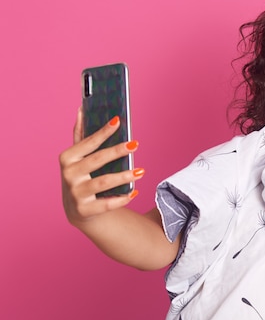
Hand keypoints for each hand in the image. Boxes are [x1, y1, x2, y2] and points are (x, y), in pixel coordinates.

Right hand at [59, 108, 143, 226]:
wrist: (78, 210)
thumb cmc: (82, 177)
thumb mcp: (78, 157)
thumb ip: (81, 135)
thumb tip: (82, 109)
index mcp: (67, 158)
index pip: (88, 142)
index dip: (103, 131)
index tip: (118, 120)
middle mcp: (69, 175)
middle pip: (97, 160)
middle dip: (117, 151)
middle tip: (135, 144)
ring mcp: (76, 194)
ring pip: (103, 182)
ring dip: (124, 176)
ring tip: (141, 171)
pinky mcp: (84, 210)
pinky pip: (107, 204)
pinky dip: (122, 198)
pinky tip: (134, 192)